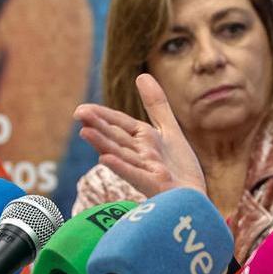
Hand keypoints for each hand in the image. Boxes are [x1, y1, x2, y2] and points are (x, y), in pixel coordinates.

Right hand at [74, 74, 206, 197]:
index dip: (101, 116)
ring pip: (121, 154)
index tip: (81, 110)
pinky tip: (105, 159)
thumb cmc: (179, 169)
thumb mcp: (168, 130)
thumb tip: (141, 75)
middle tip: (78, 114)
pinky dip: (121, 167)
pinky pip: (136, 175)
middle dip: (98, 126)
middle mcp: (140, 155)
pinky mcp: (155, 186)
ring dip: (103, 144)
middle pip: (116, 138)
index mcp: (142, 140)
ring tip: (84, 132)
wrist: (194, 198)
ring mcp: (146, 171)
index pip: (118, 124)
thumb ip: (156, 105)